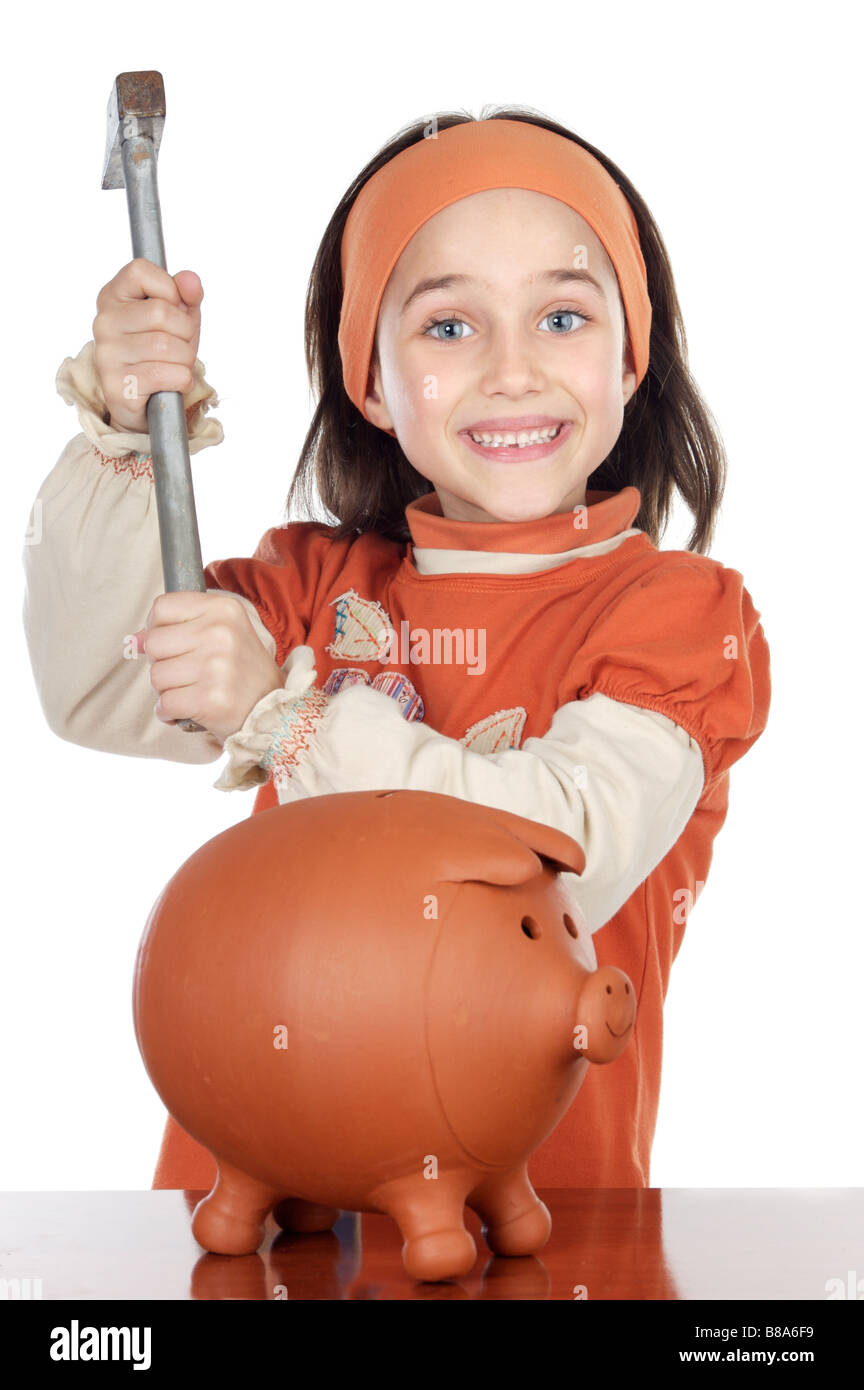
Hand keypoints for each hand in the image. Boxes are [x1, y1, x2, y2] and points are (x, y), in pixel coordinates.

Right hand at [93, 259, 202, 432]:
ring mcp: (107, 355)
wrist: (146, 405)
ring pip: (168, 346)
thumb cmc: (161, 356)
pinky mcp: (117, 387)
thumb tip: (190, 280)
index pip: (140, 271)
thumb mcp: (178, 319)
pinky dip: (182, 380)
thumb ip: (187, 296)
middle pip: (162, 313)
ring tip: (175, 366)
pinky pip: (167, 374)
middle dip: (185, 333)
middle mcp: (103, 323)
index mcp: (112, 297)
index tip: (172, 308)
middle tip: (180, 346)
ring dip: (185, 360)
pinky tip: (173, 383)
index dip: (169, 290)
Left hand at [133, 592, 285, 743]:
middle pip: (154, 643)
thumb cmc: (242, 670)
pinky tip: (190, 710)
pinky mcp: (211, 699)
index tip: (175, 644)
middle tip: (188, 673)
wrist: (276, 709)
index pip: (161, 607)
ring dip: (167, 691)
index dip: (159, 628)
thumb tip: (134, 641)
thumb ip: (177, 629)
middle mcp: (220, 632)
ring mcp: (217, 666)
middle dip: (163, 663)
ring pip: (156, 676)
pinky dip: (170, 712)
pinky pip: (164, 704)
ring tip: (194, 691)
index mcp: (223, 608)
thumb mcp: (221, 633)